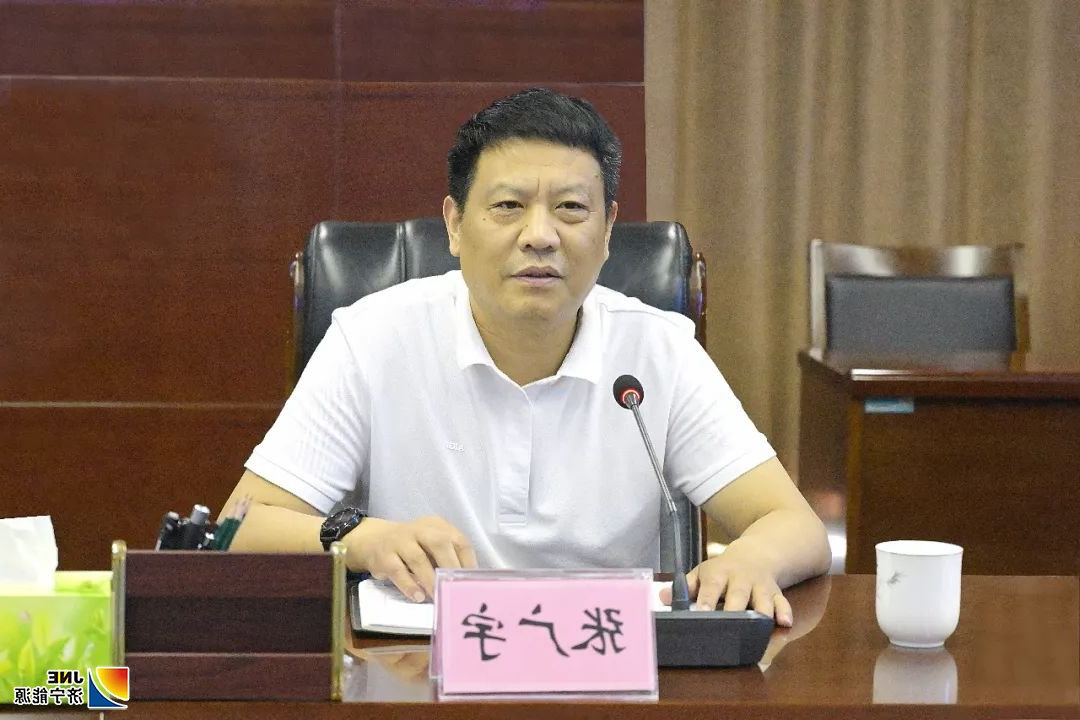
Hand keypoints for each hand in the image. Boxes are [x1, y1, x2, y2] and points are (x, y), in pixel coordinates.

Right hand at [350, 515, 476, 601]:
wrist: (373, 539)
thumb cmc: (411, 546)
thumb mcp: (430, 544)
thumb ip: (446, 557)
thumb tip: (465, 582)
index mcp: (437, 526)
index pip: (459, 541)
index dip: (468, 561)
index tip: (472, 581)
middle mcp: (420, 529)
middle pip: (439, 543)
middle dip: (450, 566)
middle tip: (456, 589)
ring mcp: (400, 541)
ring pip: (418, 558)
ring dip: (430, 579)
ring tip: (438, 596)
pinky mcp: (384, 556)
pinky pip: (398, 570)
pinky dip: (409, 585)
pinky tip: (419, 596)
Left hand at [659, 555, 792, 626]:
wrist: (757, 553)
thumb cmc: (724, 570)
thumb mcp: (703, 573)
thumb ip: (685, 587)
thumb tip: (662, 598)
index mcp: (719, 574)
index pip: (711, 587)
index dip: (707, 600)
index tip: (703, 613)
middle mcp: (741, 579)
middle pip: (739, 595)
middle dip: (735, 610)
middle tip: (731, 626)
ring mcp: (760, 586)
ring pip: (763, 600)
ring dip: (762, 613)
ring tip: (759, 628)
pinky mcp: (776, 593)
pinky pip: (782, 601)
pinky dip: (784, 611)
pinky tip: (784, 622)